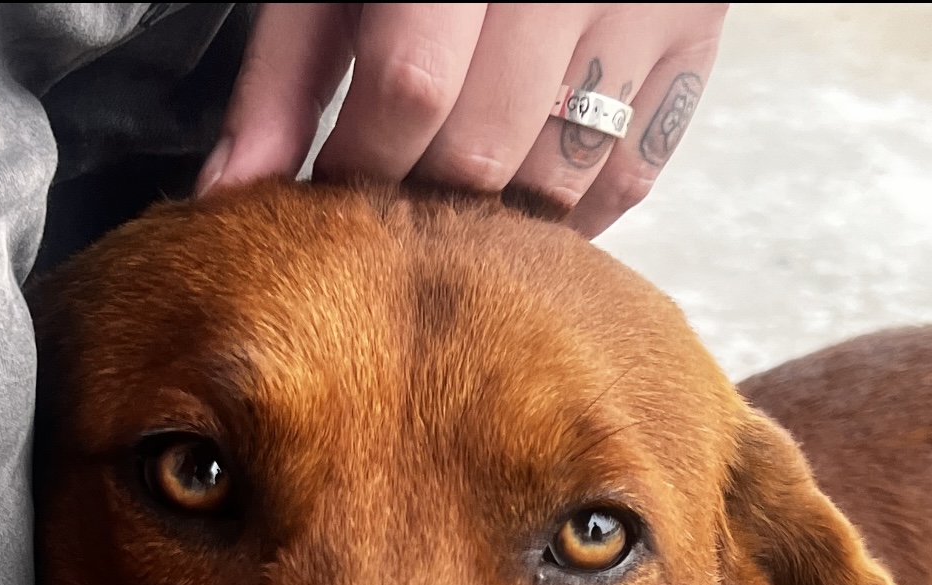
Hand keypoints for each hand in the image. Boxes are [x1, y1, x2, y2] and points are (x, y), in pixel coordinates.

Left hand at [196, 3, 727, 236]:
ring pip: (562, 175)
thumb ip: (288, 69)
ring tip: (456, 194)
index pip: (412, 84)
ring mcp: (650, 2)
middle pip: (487, 147)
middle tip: (394, 195)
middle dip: (423, 197)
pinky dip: (576, 210)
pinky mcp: (697, 37)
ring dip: (496, 215)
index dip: (360, 161)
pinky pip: (633, 172)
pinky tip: (527, 197)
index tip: (332, 190)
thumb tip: (234, 192)